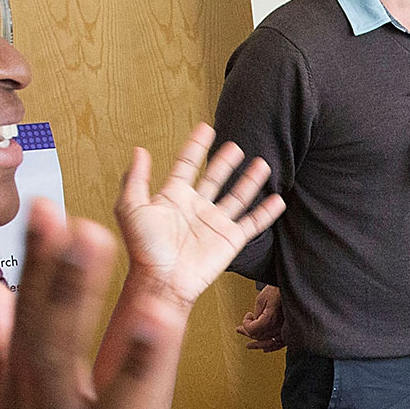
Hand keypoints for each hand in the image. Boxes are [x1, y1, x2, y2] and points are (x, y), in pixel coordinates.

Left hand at [114, 124, 284, 314]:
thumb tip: (139, 151)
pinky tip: (278, 199)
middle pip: (215, 178)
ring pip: (237, 196)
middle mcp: (196, 207)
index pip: (187, 164)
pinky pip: (252, 223)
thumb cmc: (143, 249)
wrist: (162, 280)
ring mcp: (215, 223)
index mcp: (173, 197)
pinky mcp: (230, 239)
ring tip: (262, 164)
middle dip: (225, 161)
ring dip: (250, 180)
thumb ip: (136, 179)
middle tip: (235, 146)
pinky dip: (266, 212)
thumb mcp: (131, 208)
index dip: (195, 146)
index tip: (205, 128)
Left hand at [237, 284, 284, 352]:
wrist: (291, 287)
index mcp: (270, 319)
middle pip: (259, 336)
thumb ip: (256, 313)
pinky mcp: (289, 329)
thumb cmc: (278, 289)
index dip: (246, 324)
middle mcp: (278, 326)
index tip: (247, 316)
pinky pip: (280, 343)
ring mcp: (284, 329)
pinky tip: (266, 348)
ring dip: (258, 344)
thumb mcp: (261, 298)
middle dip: (248, 333)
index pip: (252, 330)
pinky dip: (272, 347)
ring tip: (250, 345)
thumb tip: (253, 322)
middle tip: (241, 329)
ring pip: (268, 343)